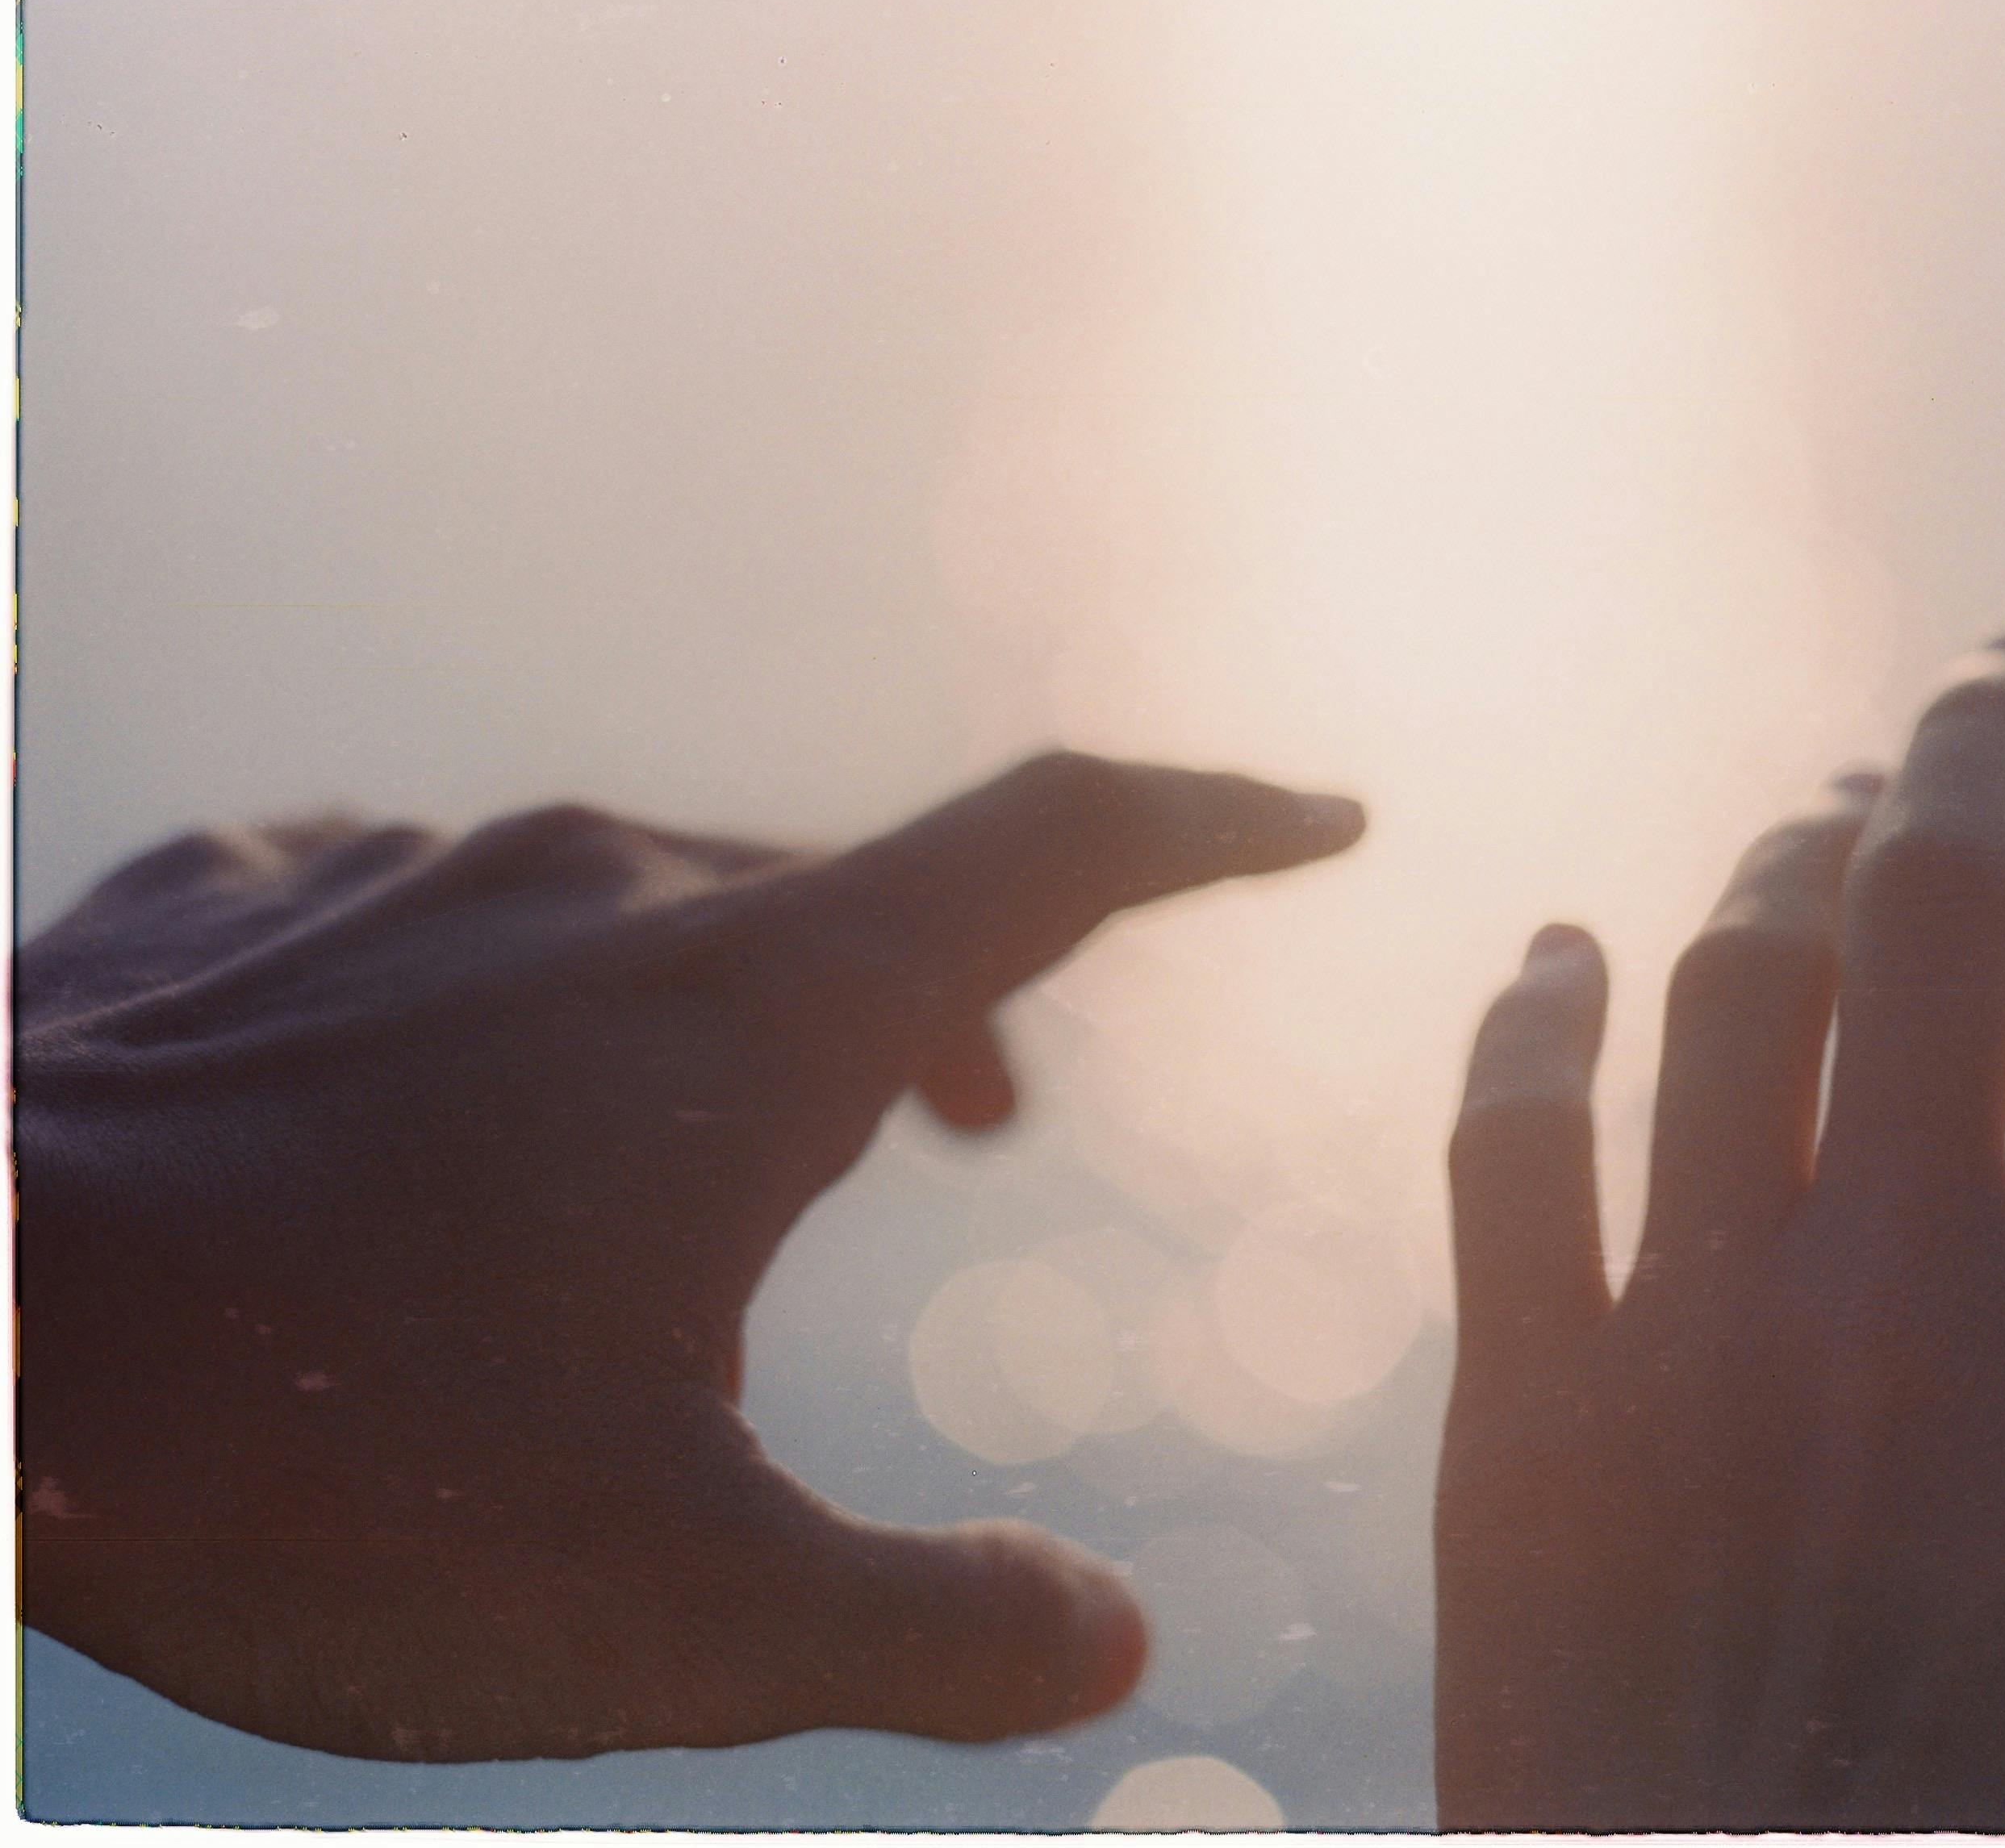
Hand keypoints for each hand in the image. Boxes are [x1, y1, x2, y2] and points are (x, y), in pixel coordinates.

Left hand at [18, 753, 1362, 1761]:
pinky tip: (434, 1102)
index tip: (1322, 819)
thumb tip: (1112, 1641)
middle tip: (989, 1123)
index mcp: (757, 1011)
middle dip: (964, 997)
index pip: (1062, 845)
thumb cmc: (309, 1466)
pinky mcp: (225, 913)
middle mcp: (600, 892)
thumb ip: (935, 1633)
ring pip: (650, 897)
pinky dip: (508, 999)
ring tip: (721, 1146)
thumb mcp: (674, 1614)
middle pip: (864, 895)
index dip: (1217, 829)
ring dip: (745, 1002)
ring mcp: (396, 880)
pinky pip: (427, 914)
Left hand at [1436, 636, 2004, 1830]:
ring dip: (1780, 860)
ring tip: (1822, 802)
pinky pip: (1505, 1148)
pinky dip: (1534, 1019)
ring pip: (1733, 992)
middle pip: (1945, 914)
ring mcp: (1690, 1341)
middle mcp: (1903, 1299)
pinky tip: (1561, 943)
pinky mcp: (1514, 1424)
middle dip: (1988, 751)